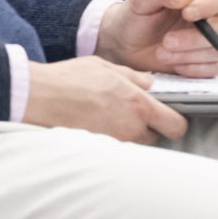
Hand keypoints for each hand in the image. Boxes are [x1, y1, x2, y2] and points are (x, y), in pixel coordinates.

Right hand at [22, 55, 185, 142]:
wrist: (41, 97)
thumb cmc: (70, 80)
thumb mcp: (107, 67)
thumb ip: (134, 77)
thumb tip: (149, 83)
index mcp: (138, 105)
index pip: (175, 125)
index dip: (175, 121)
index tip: (169, 116)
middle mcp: (130, 128)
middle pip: (155, 138)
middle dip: (149, 128)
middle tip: (133, 114)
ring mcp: (114, 143)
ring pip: (134, 145)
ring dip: (129, 135)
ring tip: (111, 118)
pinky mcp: (98, 151)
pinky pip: (114, 148)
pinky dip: (111, 140)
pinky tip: (98, 125)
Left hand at [104, 0, 217, 77]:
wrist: (125, 44)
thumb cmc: (135, 16)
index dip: (211, 4)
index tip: (186, 13)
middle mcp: (209, 17)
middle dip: (194, 38)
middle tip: (166, 41)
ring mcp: (208, 41)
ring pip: (216, 51)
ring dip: (186, 55)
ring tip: (161, 52)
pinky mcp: (204, 63)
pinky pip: (211, 70)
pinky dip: (191, 69)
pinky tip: (172, 64)